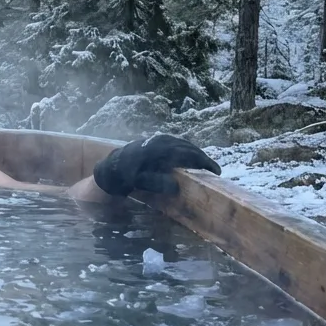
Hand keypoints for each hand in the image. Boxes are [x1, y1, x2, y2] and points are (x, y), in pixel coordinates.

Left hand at [93, 134, 220, 196]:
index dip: (203, 163)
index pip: (187, 154)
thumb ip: (156, 183)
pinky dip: (188, 151)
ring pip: (184, 145)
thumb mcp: (138, 182)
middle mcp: (161, 141)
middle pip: (188, 148)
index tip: (215, 172)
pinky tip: (191, 161)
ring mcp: (159, 139)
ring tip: (206, 168)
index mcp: (158, 150)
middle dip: (203, 159)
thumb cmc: (123, 176)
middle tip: (214, 172)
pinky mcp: (157, 140)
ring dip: (196, 155)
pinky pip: (178, 144)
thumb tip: (176, 187)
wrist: (110, 165)